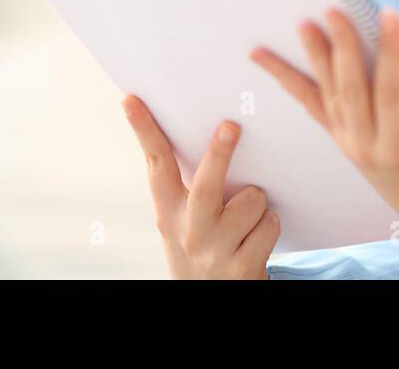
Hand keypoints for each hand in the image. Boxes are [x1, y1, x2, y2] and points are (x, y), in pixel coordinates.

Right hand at [121, 95, 278, 278]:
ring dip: (258, 202)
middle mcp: (188, 231)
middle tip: (231, 125)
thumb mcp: (183, 218)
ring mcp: (215, 252)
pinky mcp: (243, 268)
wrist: (212, 298)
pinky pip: (269, 224)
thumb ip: (188, 184)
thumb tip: (212, 125)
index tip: (130, 99)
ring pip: (252, 200)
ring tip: (246, 218)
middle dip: (220, 153)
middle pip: (205, 186)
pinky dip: (268, 225)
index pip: (154, 165)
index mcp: (168, 212)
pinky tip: (254, 240)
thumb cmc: (202, 243)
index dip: (143, 130)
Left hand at [250, 6, 398, 255]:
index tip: (389, 16)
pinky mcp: (340, 138)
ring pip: (326, 94)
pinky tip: (264, 60)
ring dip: (314, 57)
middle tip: (334, 12)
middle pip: (351, 90)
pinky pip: (311, 105)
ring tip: (303, 25)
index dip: (391, 53)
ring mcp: (348, 143)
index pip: (392, 93)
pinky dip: (287, 80)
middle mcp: (366, 147)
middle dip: (342, 48)